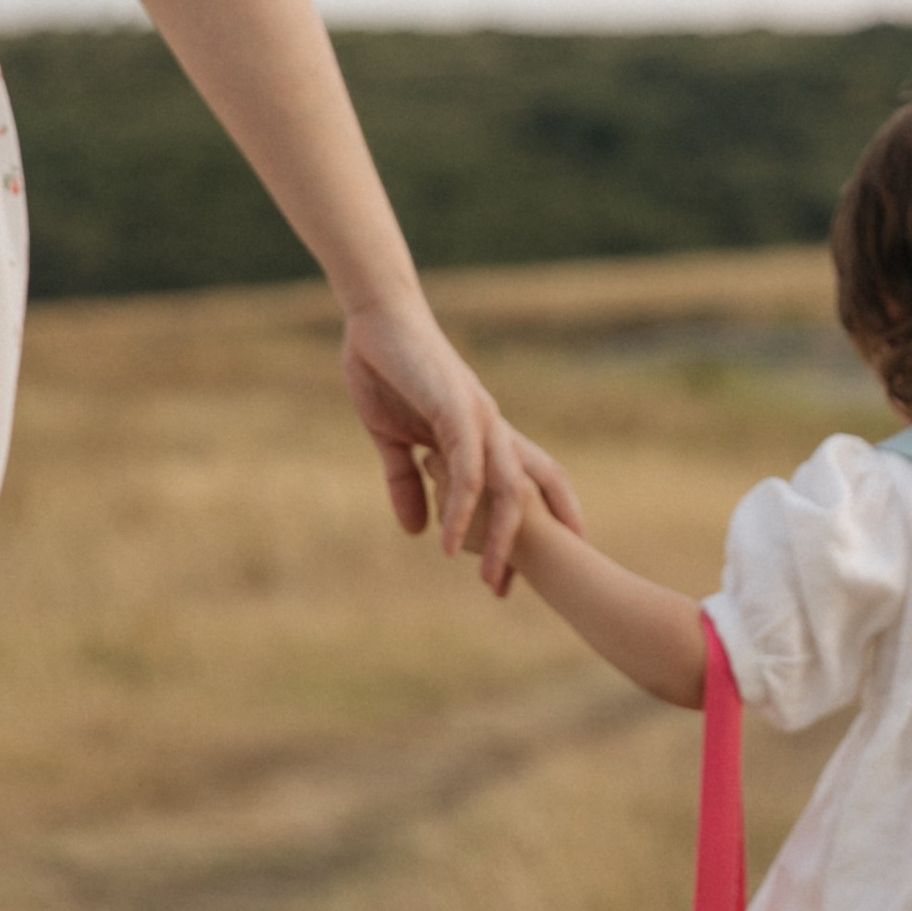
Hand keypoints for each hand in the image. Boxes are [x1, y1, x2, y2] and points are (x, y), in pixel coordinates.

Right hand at [339, 295, 583, 586]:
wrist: (376, 319)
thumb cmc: (387, 369)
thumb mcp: (392, 439)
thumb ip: (407, 482)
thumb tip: (416, 531)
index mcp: (483, 434)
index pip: (524, 485)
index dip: (535, 524)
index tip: (524, 572)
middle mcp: (494, 429)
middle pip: (532, 492)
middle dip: (533, 544)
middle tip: (515, 591)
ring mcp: (480, 419)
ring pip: (505, 490)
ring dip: (500, 540)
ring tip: (490, 581)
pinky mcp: (458, 411)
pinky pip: (467, 471)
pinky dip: (461, 510)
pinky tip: (448, 543)